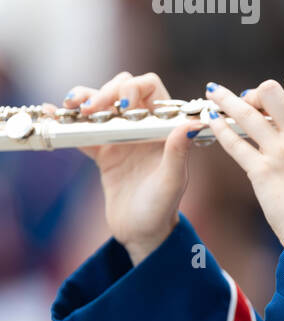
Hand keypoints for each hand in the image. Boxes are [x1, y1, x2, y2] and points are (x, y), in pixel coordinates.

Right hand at [46, 72, 206, 264]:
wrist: (141, 233)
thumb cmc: (162, 209)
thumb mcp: (172, 181)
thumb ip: (178, 152)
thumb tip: (191, 124)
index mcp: (163, 128)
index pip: (151, 87)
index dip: (134, 87)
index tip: (121, 105)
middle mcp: (143, 127)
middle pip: (122, 88)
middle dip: (104, 92)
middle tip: (88, 110)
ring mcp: (121, 137)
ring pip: (101, 104)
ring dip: (85, 99)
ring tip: (72, 108)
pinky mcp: (103, 152)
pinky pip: (84, 129)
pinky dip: (69, 120)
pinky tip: (55, 114)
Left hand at [202, 74, 283, 245]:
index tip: (281, 94)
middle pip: (271, 92)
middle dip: (257, 92)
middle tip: (251, 102)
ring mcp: (278, 151)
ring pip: (246, 113)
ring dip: (225, 99)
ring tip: (212, 91)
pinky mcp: (260, 171)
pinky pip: (234, 143)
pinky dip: (219, 129)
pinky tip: (210, 120)